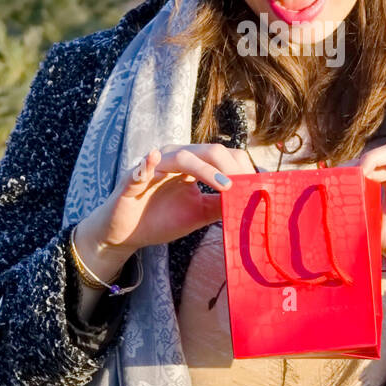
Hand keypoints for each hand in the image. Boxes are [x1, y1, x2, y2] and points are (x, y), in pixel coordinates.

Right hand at [73, 143, 253, 277]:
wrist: (126, 234)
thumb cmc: (161, 219)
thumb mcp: (198, 213)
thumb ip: (220, 205)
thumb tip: (249, 201)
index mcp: (191, 164)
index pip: (222, 156)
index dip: (241, 168)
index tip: (259, 186)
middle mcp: (174, 157)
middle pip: (208, 151)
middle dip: (230, 168)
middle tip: (247, 186)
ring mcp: (153, 165)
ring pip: (183, 157)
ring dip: (206, 170)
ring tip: (226, 187)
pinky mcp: (132, 178)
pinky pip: (142, 168)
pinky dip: (150, 164)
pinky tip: (157, 161)